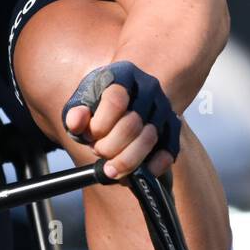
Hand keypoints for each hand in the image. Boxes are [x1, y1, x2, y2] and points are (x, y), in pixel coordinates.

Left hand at [62, 62, 179, 179]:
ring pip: (149, 139)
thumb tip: (76, 123)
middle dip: (110, 146)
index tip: (90, 137)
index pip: (116, 101)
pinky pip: (169, 150)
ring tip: (111, 168)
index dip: (100, 125)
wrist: (125, 99)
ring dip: (127, 160)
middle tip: (98, 152)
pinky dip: (153, 166)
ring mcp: (163, 107)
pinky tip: (137, 174)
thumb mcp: (82, 103)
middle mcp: (148, 88)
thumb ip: (76, 114)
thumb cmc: (99, 104)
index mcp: (123, 75)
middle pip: (132, 124)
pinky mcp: (173, 127)